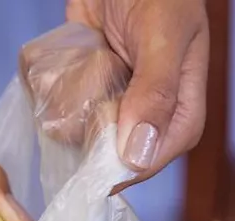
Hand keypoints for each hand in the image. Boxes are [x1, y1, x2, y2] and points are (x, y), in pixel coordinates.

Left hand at [23, 0, 208, 182]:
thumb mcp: (163, 35)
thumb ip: (155, 92)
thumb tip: (139, 155)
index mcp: (179, 110)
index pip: (152, 159)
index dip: (123, 170)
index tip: (92, 168)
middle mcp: (145, 117)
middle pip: (113, 157)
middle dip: (89, 140)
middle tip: (81, 101)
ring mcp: (114, 106)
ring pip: (83, 139)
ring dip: (68, 118)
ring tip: (77, 73)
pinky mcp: (87, 96)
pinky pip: (63, 115)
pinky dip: (54, 100)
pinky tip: (61, 73)